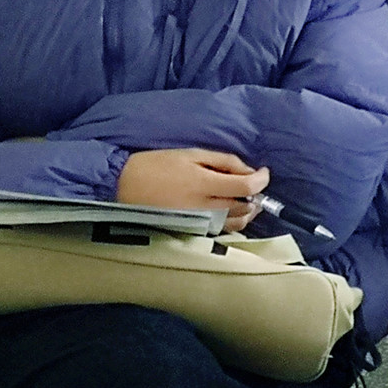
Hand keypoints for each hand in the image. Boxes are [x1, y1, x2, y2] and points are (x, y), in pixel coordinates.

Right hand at [118, 149, 268, 231]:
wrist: (124, 187)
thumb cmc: (158, 165)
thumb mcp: (191, 155)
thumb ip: (223, 162)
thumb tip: (249, 171)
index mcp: (204, 185)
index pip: (246, 188)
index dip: (261, 180)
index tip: (264, 172)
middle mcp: (204, 208)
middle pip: (245, 207)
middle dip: (255, 195)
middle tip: (253, 184)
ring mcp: (199, 224)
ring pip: (237, 224)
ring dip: (248, 211)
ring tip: (245, 199)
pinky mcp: (192, 232)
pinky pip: (222, 230)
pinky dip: (233, 222)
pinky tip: (229, 211)